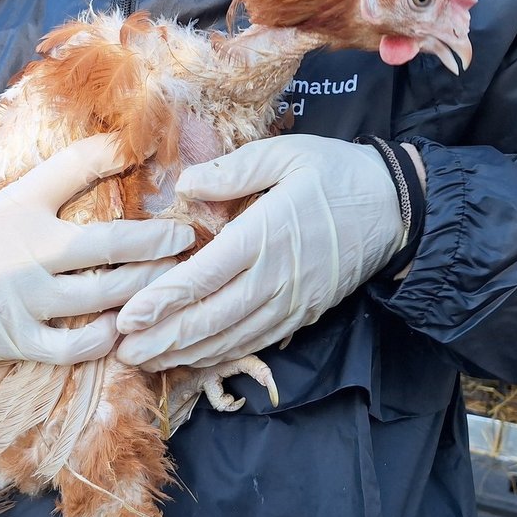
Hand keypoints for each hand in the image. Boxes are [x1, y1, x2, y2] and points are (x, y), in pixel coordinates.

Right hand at [0, 107, 195, 365]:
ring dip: (144, 286)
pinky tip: (124, 325)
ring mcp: (24, 301)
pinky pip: (73, 347)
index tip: (143, 146)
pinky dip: (104, 339)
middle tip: (185, 234)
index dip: (114, 153)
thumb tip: (11, 97)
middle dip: (155, 238)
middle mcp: (25, 254)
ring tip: (171, 278)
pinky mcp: (17, 340)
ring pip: (102, 297)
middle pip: (109, 244)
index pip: (75, 169)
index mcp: (12, 207)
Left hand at [116, 134, 405, 370]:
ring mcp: (289, 302)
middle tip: (121, 352)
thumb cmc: (335, 173)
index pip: (204, 276)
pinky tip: (191, 358)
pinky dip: (219, 354)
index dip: (162, 300)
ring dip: (184, 353)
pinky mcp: (301, 315)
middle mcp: (275, 278)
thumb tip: (185, 186)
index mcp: (265, 235)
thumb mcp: (286, 154)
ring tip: (144, 362)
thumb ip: (233, 170)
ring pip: (229, 337)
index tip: (126, 317)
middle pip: (210, 318)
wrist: (395, 208)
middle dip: (162, 339)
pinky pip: (253, 341)